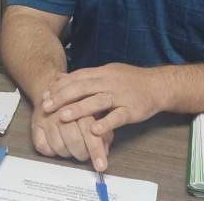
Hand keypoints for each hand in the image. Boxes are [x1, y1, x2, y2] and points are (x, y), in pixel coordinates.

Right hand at [30, 106, 112, 170]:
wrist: (56, 90)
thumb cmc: (80, 104)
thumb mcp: (97, 113)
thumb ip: (104, 131)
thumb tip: (104, 151)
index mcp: (80, 105)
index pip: (89, 131)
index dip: (96, 150)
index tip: (101, 166)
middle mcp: (61, 110)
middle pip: (73, 140)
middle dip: (83, 153)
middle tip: (86, 154)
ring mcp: (47, 118)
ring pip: (59, 147)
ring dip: (69, 153)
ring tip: (73, 146)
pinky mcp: (35, 124)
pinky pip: (44, 148)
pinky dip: (53, 151)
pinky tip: (60, 143)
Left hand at [42, 63, 166, 135]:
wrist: (158, 85)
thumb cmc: (130, 80)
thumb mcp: (107, 73)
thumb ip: (87, 77)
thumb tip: (62, 79)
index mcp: (102, 73)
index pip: (76, 77)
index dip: (59, 86)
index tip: (45, 95)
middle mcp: (109, 82)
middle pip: (82, 87)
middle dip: (62, 97)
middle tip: (47, 107)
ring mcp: (121, 96)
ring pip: (97, 100)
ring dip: (79, 108)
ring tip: (63, 117)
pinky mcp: (132, 110)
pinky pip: (117, 116)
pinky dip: (105, 122)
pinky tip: (93, 130)